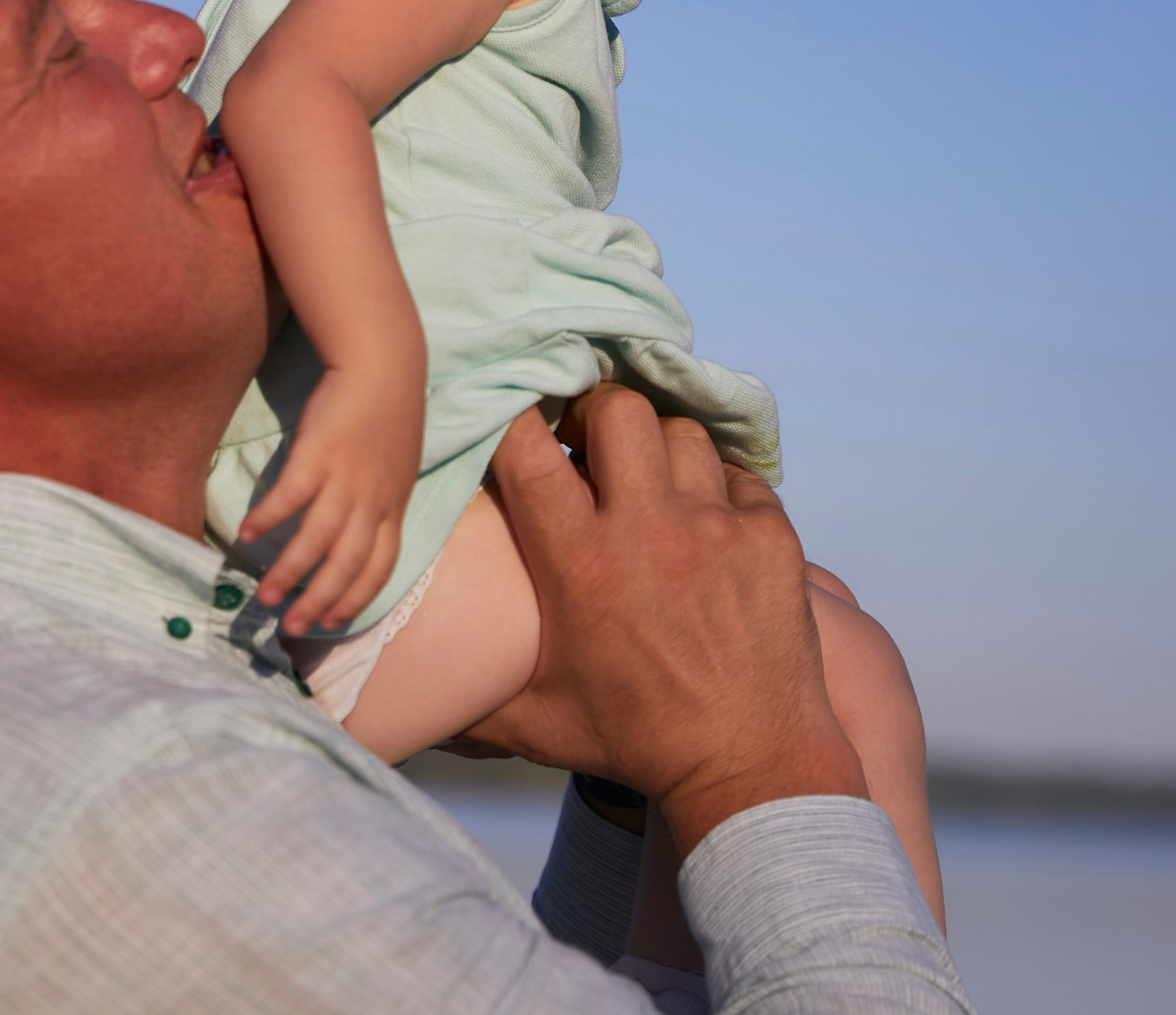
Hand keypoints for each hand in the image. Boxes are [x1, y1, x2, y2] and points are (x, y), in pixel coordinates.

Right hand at [240, 358, 422, 636]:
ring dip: (289, 571)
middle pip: (346, 564)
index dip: (354, 598)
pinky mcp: (319, 452)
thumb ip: (380, 501)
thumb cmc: (388, 413)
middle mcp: (373, 500)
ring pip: (317, 539)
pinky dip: (269, 518)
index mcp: (393, 506)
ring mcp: (346, 477)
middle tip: (291, 627)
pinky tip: (247, 535)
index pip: (379, 567)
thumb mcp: (397, 467)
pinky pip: (291, 496)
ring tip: (264, 595)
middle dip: (319, 600)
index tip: (328, 622)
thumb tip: (358, 530)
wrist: (385, 363)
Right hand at [463, 387, 868, 853]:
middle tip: (588, 442)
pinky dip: (720, 487)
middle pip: (617, 410)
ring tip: (650, 479)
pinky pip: (741, 476)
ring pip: (682, 433)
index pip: (529, 449)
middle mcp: (649, 529)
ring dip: (659, 449)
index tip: (515, 421)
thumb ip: (468, 695)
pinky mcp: (770, 536)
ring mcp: (717, 527)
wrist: (748, 765)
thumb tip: (405, 693)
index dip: (515, 418)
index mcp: (580, 563)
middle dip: (596, 413)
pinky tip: (706, 518)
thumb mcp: (534, 721)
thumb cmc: (634, 742)